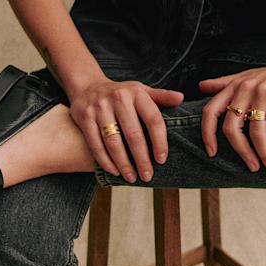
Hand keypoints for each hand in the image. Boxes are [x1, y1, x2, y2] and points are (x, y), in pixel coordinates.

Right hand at [69, 78, 183, 181]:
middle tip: (148, 176)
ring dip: (124, 163)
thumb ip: (161, 97)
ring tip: (132, 177)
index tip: (162, 159)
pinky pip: (96, 144)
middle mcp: (118, 97)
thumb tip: (181, 98)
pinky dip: (105, 161)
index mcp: (136, 92)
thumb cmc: (122, 95)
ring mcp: (99, 107)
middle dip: (142, 159)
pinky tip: (114, 171)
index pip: (153, 119)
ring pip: (113, 142)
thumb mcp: (141, 92)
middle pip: (133, 134)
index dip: (159, 141)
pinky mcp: (84, 117)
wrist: (88, 87)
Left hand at [199, 55, 265, 176]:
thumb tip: (201, 86)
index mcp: (233, 86)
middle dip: (242, 152)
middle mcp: (244, 88)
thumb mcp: (247, 77)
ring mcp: (262, 92)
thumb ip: (224, 83)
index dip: (207, 134)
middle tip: (253, 167)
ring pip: (256, 133)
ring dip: (265, 156)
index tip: (212, 153)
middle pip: (232, 128)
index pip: (210, 111)